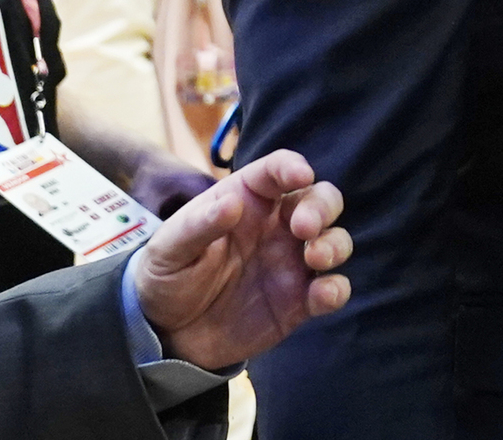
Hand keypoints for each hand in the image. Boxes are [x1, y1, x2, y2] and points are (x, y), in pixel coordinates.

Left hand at [131, 149, 351, 371]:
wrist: (165, 335)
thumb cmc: (167, 277)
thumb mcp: (168, 249)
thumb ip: (199, 226)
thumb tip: (233, 203)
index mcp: (247, 202)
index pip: (277, 171)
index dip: (292, 167)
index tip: (300, 176)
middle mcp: (278, 226)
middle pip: (320, 199)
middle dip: (322, 206)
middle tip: (306, 227)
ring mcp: (292, 263)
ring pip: (335, 239)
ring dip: (335, 244)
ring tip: (316, 258)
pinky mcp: (300, 301)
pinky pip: (332, 289)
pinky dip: (337, 289)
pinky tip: (324, 294)